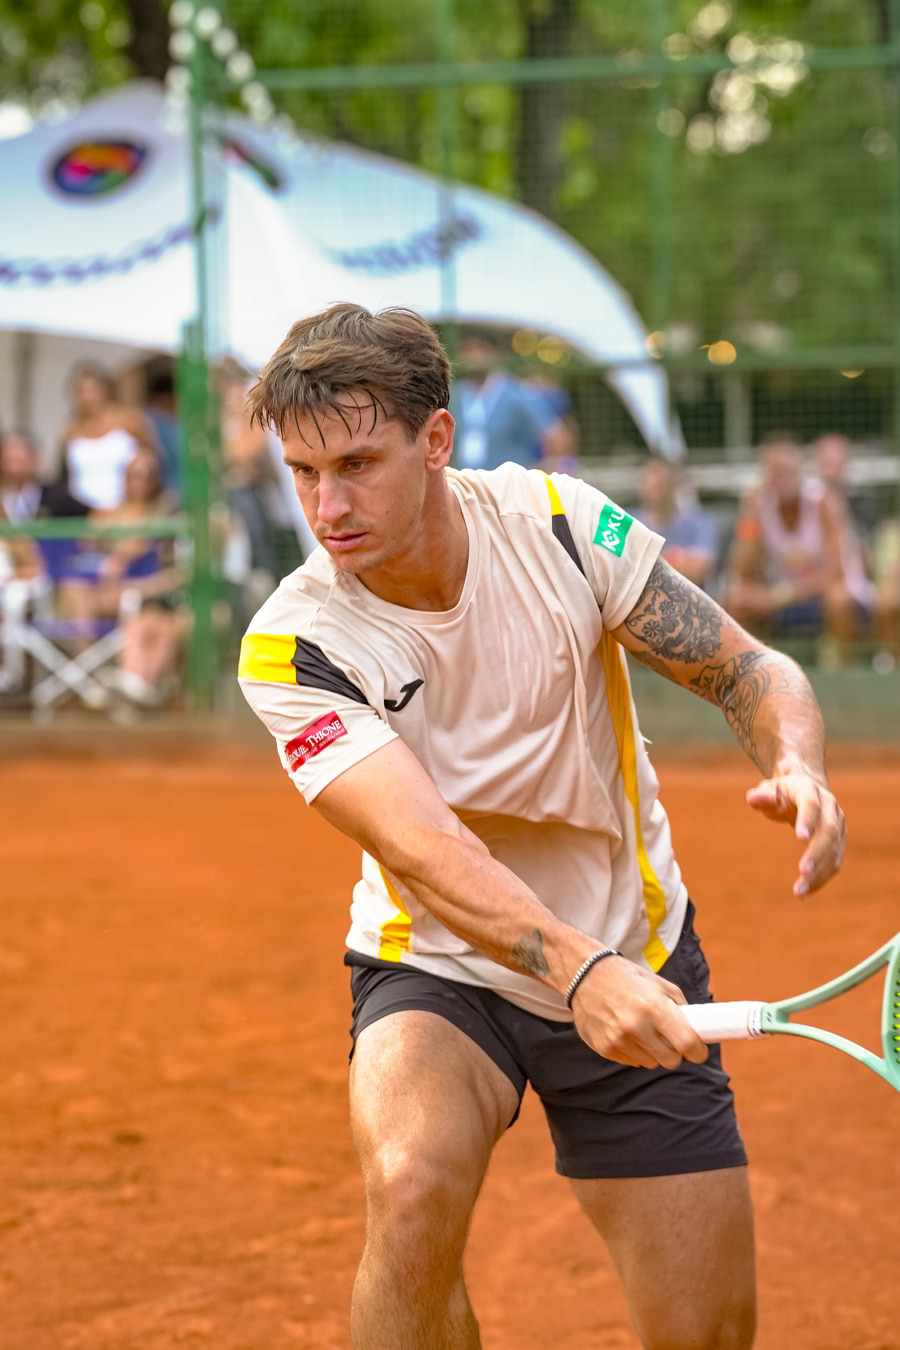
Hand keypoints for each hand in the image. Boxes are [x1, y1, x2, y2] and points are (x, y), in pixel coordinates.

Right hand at [570, 956, 707, 1069]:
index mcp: (654, 1007)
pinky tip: (625, 1033)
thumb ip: (681, 1009)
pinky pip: (632, 1062)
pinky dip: (634, 1052)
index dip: (698, 1051)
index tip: (698, 1050)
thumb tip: (697, 1033)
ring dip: (653, 1052)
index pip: (687, 1043)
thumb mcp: (660, 985)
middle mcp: (636, 1026)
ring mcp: (618, 1040)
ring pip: (651, 1063)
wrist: (585, 975)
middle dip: (674, 1052)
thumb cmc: (627, 978)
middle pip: (671, 1060)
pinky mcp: (604, 1048)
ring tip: (642, 1030)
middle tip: (669, 1039)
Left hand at [745, 772, 845, 895]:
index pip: (811, 804)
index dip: (807, 820)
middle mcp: (829, 806)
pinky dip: (822, 877)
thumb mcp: (769, 791)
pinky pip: (835, 861)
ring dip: (820, 871)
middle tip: (803, 871)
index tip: (800, 839)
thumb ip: (763, 797)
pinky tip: (806, 891)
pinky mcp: (840, 840)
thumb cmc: (782, 794)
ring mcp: (838, 824)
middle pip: (829, 830)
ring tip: (800, 890)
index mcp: (809, 789)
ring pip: (835, 849)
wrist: (807, 792)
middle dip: (817, 852)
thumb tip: (752, 797)